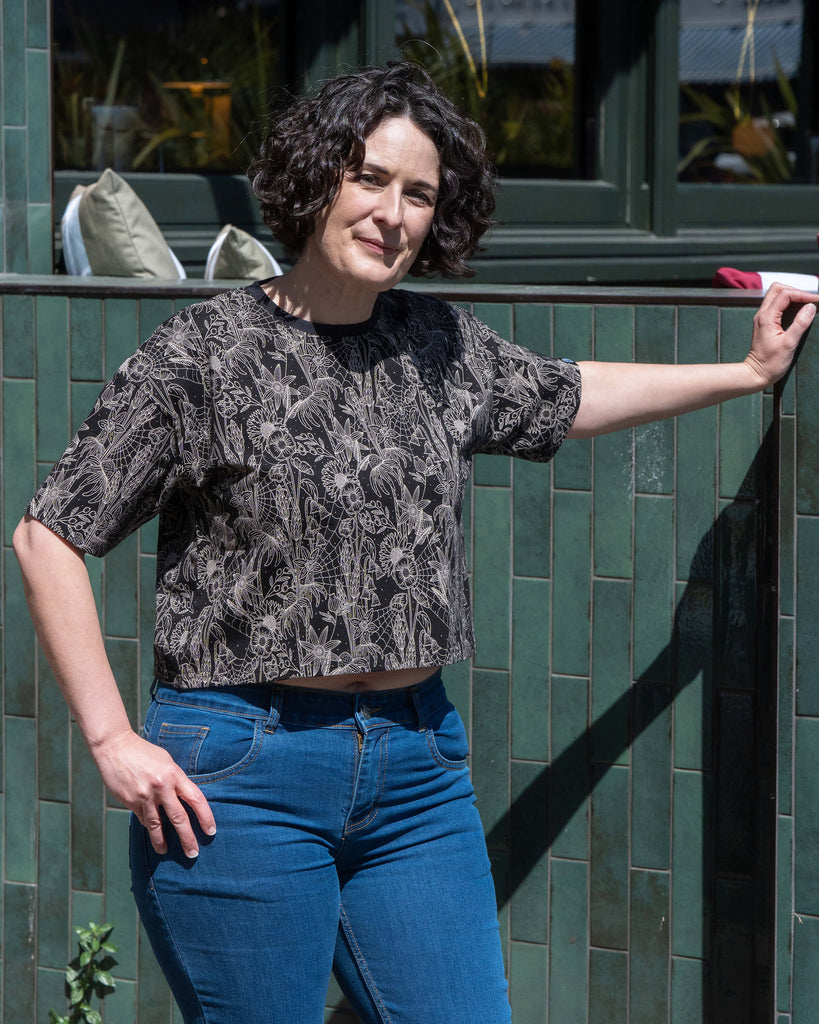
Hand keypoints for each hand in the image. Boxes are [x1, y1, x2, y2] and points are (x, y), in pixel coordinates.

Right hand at [93, 729, 215, 857]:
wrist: (116, 747)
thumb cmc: (144, 752)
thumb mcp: (166, 761)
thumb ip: (175, 780)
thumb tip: (184, 799)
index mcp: (174, 774)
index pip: (196, 799)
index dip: (205, 817)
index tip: (210, 831)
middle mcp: (161, 787)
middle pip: (179, 818)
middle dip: (188, 838)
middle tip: (193, 853)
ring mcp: (144, 796)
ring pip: (157, 825)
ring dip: (162, 842)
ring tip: (166, 851)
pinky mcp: (130, 801)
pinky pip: (142, 818)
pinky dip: (148, 826)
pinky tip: (151, 833)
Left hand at [745, 283, 816, 387]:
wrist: (756, 374)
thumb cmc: (770, 363)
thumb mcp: (789, 344)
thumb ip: (800, 324)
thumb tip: (810, 307)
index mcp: (767, 317)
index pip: (785, 294)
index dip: (802, 294)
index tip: (815, 301)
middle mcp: (762, 314)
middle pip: (778, 290)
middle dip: (795, 291)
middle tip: (809, 300)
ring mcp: (763, 318)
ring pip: (776, 296)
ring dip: (792, 297)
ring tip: (806, 304)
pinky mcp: (765, 323)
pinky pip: (776, 306)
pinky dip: (788, 304)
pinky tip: (798, 311)